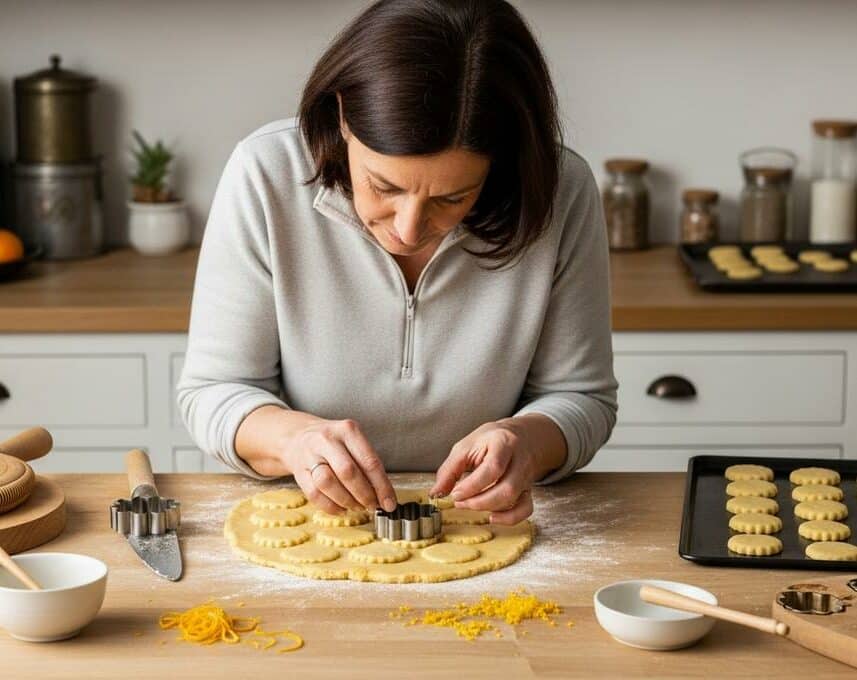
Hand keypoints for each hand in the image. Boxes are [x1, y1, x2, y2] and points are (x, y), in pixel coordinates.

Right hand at [283, 417, 397, 514]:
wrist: (298, 437)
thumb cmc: (334, 443)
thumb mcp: (353, 442)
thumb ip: (367, 465)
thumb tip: (383, 495)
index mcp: (347, 430)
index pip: (369, 461)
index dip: (382, 486)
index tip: (389, 503)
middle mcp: (327, 439)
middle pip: (348, 472)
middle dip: (364, 494)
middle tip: (372, 505)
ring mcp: (310, 455)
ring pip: (328, 483)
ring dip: (346, 501)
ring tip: (357, 506)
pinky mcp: (299, 471)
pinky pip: (314, 494)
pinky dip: (331, 506)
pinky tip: (341, 508)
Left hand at [430, 416, 562, 524]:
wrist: (521, 435)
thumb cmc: (490, 440)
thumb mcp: (466, 446)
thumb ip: (450, 469)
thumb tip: (436, 493)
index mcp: (503, 443)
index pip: (493, 468)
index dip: (472, 486)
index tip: (455, 494)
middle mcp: (519, 460)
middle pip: (507, 488)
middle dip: (480, 501)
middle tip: (459, 502)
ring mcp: (526, 476)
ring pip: (515, 499)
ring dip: (489, 507)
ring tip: (469, 505)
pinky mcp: (528, 489)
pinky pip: (526, 509)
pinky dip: (510, 518)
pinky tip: (492, 517)